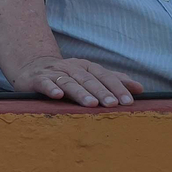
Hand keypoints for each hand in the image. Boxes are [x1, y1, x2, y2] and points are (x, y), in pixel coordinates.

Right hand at [13, 55, 142, 106]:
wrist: (32, 67)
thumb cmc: (67, 76)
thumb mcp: (90, 75)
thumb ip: (113, 81)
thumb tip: (140, 88)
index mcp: (86, 67)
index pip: (104, 76)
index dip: (116, 87)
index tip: (128, 101)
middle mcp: (70, 67)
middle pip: (88, 79)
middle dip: (101, 91)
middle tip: (112, 104)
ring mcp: (53, 73)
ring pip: (69, 82)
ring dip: (80, 92)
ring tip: (91, 103)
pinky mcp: (36, 79)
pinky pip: (44, 83)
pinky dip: (51, 88)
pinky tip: (57, 95)